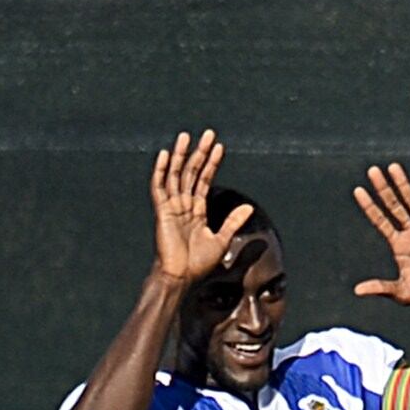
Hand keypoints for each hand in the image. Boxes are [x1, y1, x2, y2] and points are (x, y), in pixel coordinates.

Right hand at [151, 130, 254, 284]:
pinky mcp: (162, 211)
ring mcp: (172, 206)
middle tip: (208, 133)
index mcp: (197, 210)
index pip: (205, 180)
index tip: (219, 147)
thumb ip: (233, 222)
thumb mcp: (221, 240)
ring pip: (176, 175)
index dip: (212, 163)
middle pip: (192, 172)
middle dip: (200, 153)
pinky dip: (162, 171)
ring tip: (187, 136)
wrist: (182, 276)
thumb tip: (249, 208)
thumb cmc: (198, 263)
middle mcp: (183, 204)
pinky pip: (160, 187)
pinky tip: (166, 155)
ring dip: (182, 156)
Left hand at [352, 163, 409, 309]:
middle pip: (393, 205)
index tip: (358, 190)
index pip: (380, 220)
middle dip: (383, 188)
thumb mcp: (403, 292)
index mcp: (399, 245)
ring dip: (403, 184)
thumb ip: (382, 287)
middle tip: (372, 170)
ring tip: (393, 167)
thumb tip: (357, 290)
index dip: (369, 206)